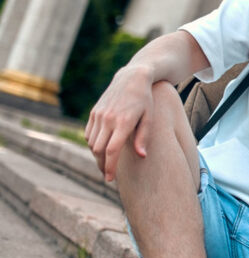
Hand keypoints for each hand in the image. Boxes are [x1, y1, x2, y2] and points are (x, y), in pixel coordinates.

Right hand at [85, 65, 155, 181]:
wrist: (132, 78)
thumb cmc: (145, 100)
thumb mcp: (149, 118)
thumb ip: (144, 137)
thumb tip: (141, 156)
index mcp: (123, 122)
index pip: (112, 151)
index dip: (110, 167)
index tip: (110, 179)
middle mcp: (108, 119)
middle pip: (99, 150)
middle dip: (102, 165)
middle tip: (108, 175)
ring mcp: (99, 115)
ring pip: (92, 143)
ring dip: (97, 156)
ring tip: (106, 163)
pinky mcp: (94, 112)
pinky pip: (88, 134)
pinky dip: (93, 144)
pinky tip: (102, 148)